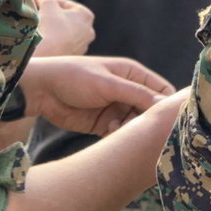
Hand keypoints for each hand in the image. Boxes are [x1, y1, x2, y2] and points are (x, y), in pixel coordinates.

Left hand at [20, 56, 174, 135]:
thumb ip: (136, 94)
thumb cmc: (74, 77)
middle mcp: (128, 92)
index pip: (161, 90)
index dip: (168, 104)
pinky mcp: (104, 124)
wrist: (42, 91)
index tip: (168, 119)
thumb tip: (164, 105)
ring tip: (120, 127)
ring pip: (137, 125)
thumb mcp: (107, 83)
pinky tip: (109, 131)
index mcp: (133, 74)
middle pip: (151, 111)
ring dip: (133, 130)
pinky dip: (120, 136)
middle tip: (143, 129)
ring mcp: (117, 109)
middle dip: (149, 121)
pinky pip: (121, 134)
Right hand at [32, 0, 94, 56]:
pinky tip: (44, 40)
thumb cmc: (51, 26)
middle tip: (38, 13)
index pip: (64, 3)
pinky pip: (63, 44)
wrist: (48, 55)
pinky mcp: (74, 57)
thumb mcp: (47, 4)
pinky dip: (55, 40)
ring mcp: (82, 46)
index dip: (48, 1)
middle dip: (52, 15)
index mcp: (86, 15)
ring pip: (65, 32)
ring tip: (39, 27)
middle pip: (66, 18)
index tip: (36, 2)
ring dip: (53, 28)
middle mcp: (89, 31)